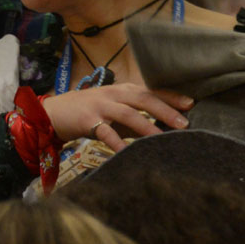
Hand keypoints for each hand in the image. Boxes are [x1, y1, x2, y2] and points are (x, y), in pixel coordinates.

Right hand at [41, 84, 192, 152]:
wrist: (53, 113)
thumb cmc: (88, 112)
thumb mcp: (113, 111)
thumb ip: (134, 119)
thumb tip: (160, 129)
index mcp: (123, 90)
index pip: (151, 91)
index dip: (171, 97)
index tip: (191, 104)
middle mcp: (114, 94)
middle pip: (144, 99)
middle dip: (165, 110)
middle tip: (185, 123)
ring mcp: (101, 106)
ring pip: (128, 114)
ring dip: (147, 126)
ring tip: (162, 138)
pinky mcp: (88, 120)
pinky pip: (106, 133)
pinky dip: (117, 143)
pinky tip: (127, 153)